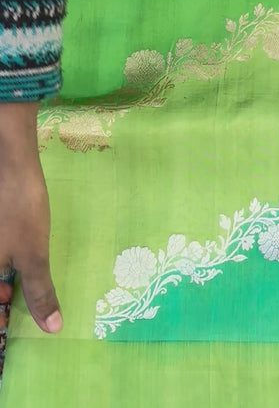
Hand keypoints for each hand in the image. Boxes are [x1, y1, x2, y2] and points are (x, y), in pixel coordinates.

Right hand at [0, 102, 61, 333]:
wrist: (9, 165)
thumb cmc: (19, 211)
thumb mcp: (33, 255)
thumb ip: (40, 292)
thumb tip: (53, 328)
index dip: (0, 324)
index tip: (9, 333)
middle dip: (2, 305)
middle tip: (16, 312)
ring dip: (5, 287)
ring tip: (15, 295)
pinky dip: (4, 269)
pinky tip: (15, 271)